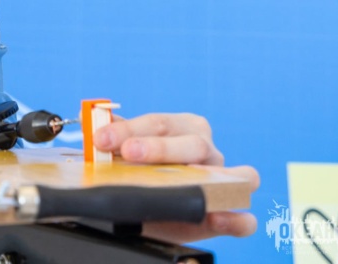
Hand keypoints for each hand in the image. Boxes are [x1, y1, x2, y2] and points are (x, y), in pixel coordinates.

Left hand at [94, 113, 259, 240]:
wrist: (151, 211)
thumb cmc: (142, 172)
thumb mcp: (125, 153)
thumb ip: (114, 137)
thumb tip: (92, 120)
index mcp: (182, 128)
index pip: (159, 123)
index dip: (128, 128)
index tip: (101, 138)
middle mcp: (207, 150)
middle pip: (192, 143)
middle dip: (158, 147)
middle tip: (127, 152)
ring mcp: (224, 181)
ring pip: (232, 174)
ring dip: (209, 176)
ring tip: (179, 183)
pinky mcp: (229, 214)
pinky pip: (245, 218)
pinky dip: (236, 218)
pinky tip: (215, 217)